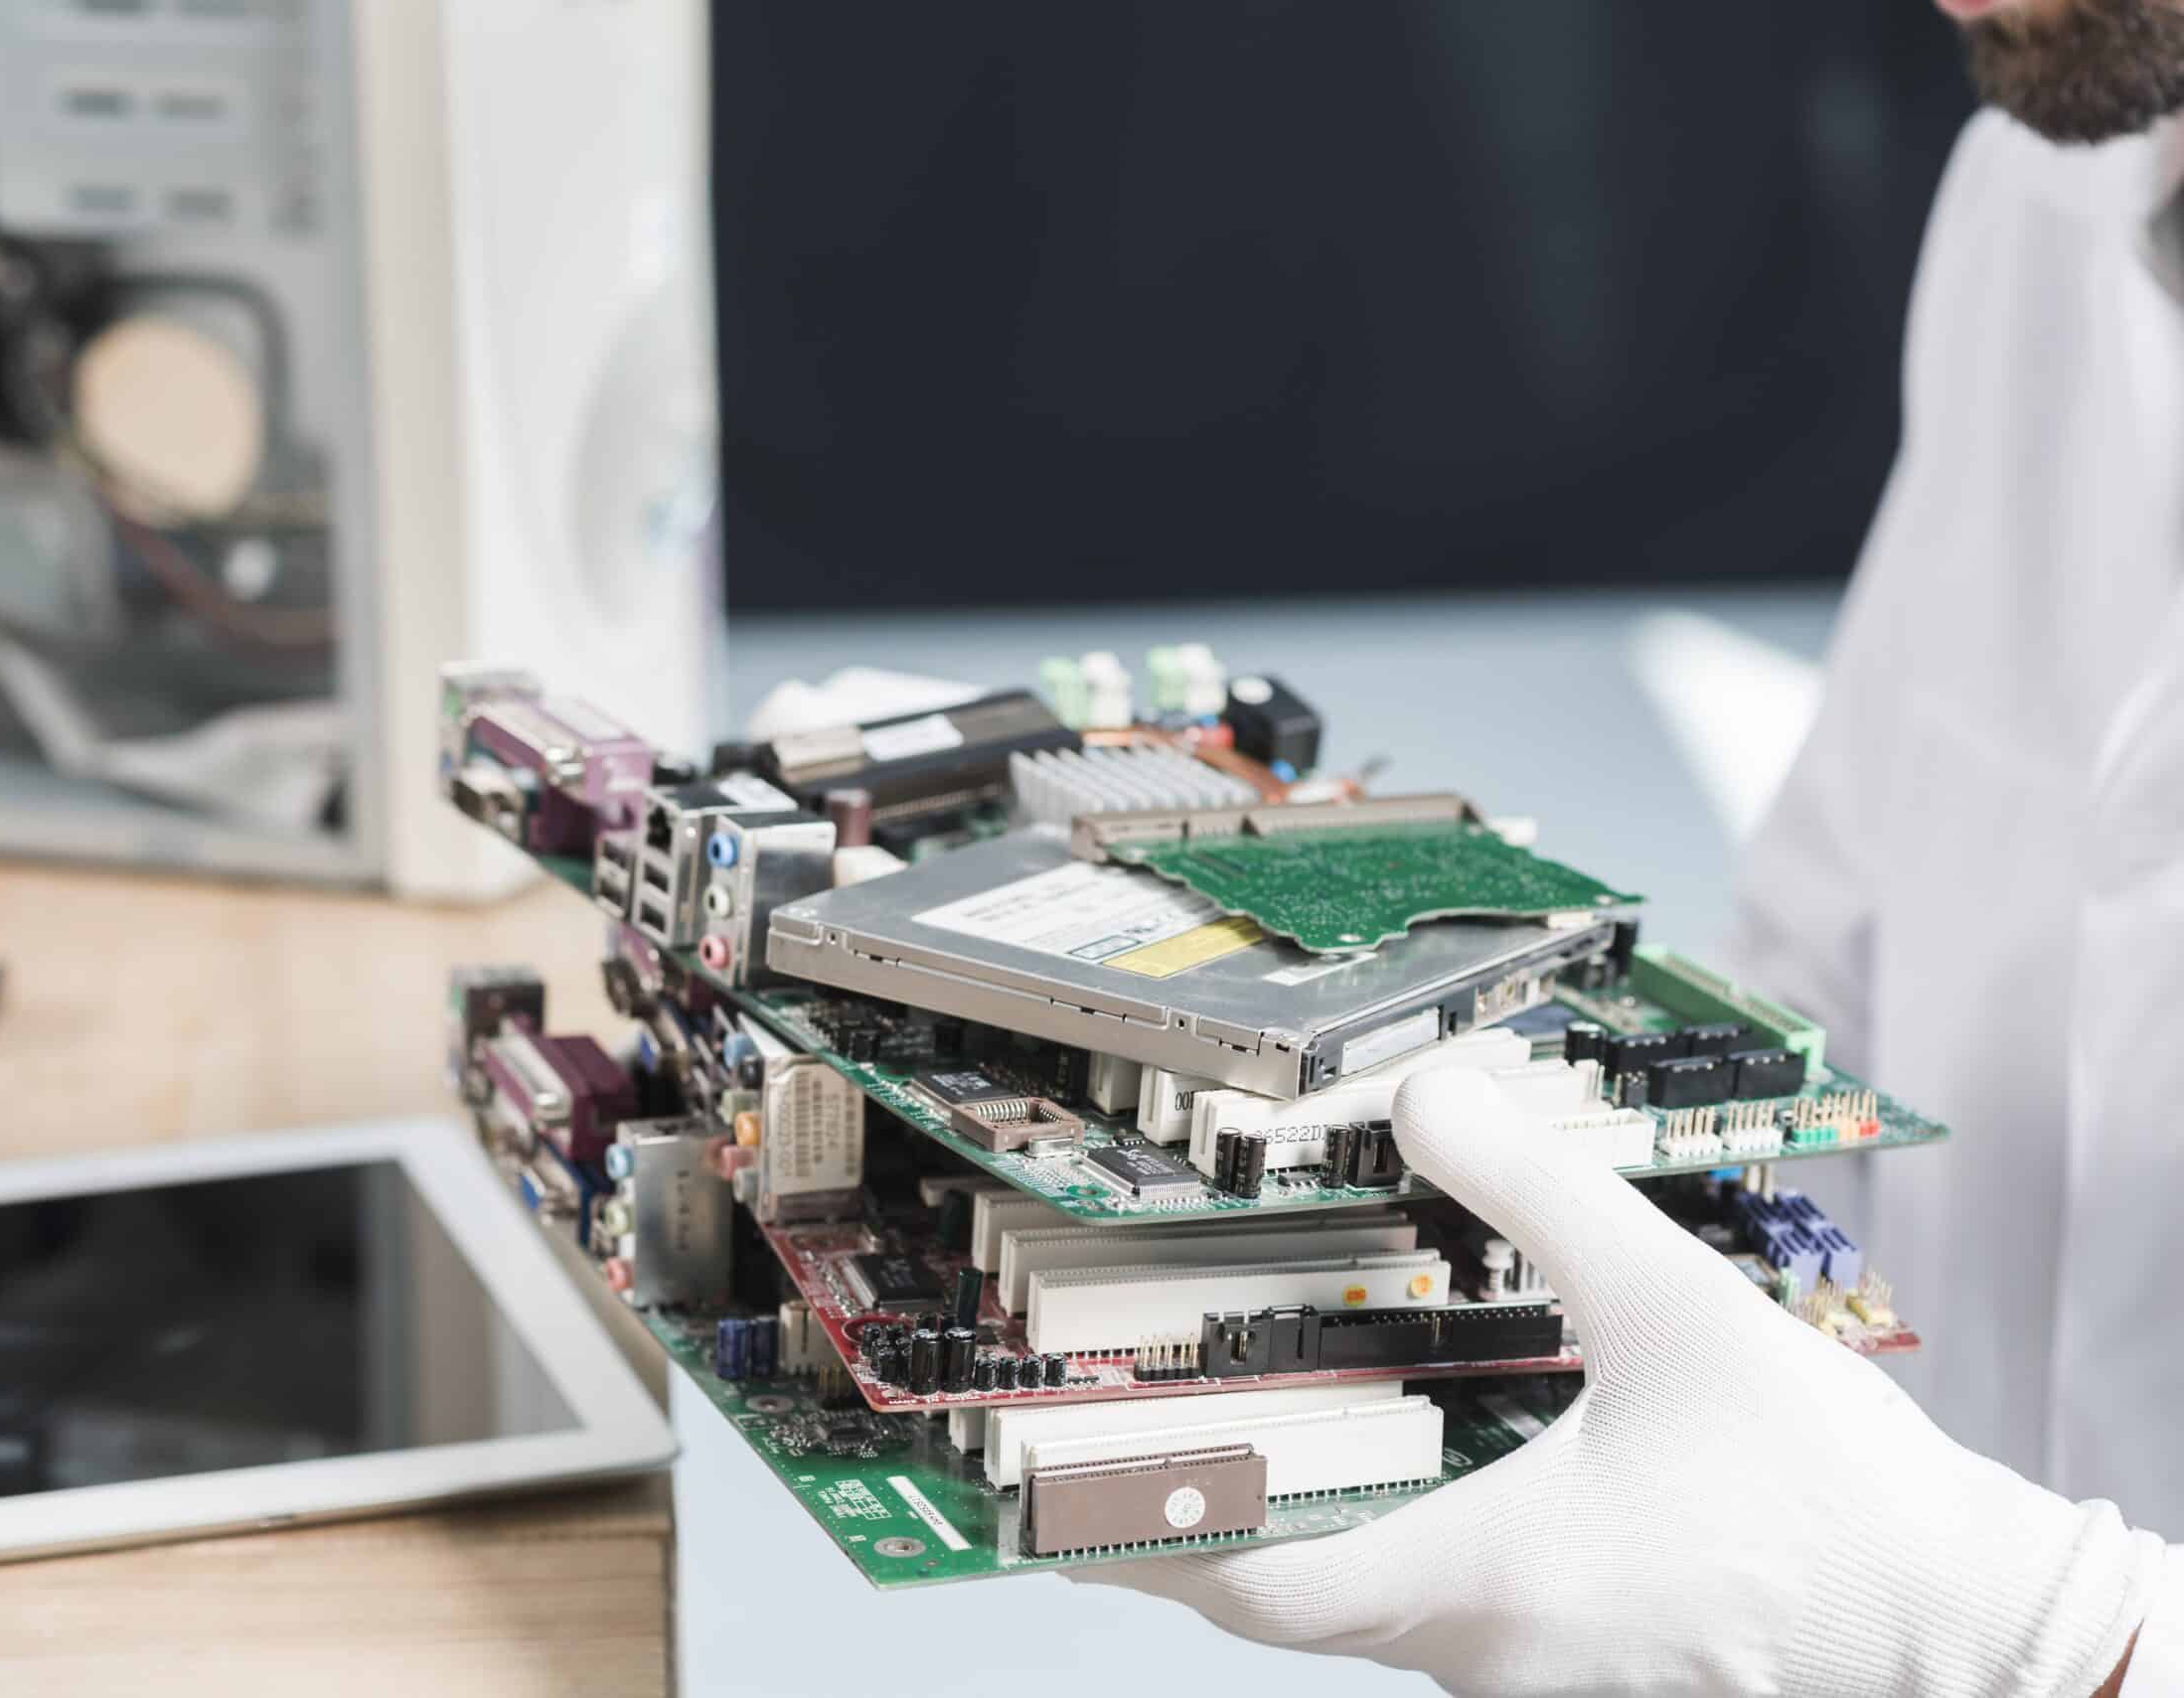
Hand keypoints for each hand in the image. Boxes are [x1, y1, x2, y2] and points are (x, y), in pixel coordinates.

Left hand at [1079, 1068, 2164, 1695]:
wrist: (1967, 1631)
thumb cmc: (1838, 1507)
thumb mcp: (1678, 1308)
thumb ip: (1539, 1189)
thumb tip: (1432, 1093)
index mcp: (1488, 1579)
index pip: (1253, 1577)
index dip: (1132, 1531)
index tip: (1041, 1487)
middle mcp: (1485, 1650)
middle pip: (1279, 1598)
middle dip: (1182, 1524)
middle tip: (1098, 1444)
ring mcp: (1525, 1675)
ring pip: (1353, 1609)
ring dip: (1279, 1527)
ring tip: (1214, 1432)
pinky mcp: (1567, 1666)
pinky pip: (1429, 1612)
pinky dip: (1371, 1541)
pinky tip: (1380, 1465)